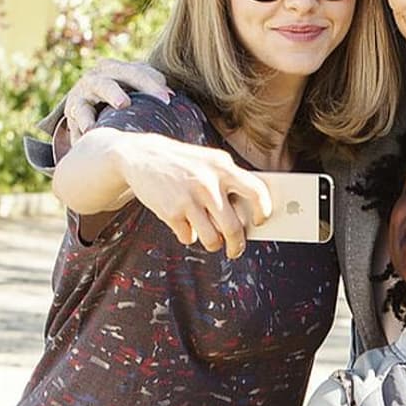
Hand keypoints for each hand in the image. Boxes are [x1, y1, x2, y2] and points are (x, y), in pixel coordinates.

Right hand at [65, 59, 171, 137]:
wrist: (90, 99)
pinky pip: (74, 127)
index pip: (134, 72)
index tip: (166, 99)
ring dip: (87, 117)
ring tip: (92, 128)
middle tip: (124, 104)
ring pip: (83, 106)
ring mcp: (80, 98)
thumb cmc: (124, 90)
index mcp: (114, 68)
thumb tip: (171, 97)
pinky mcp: (72, 116)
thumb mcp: (137, 83)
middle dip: (114, 93)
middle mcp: (95, 79)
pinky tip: (85, 142)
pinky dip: (78, 134)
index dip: (150, 84)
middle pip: (105, 84)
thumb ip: (153, 85)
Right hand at [119, 135, 272, 258]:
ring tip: (213, 240)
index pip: (256, 192)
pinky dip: (189, 236)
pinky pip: (189, 238)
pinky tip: (186, 223)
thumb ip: (231, 181)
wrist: (142, 156)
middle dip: (238, 245)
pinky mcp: (170, 212)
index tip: (261, 220)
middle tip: (236, 249)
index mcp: (223, 167)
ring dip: (214, 245)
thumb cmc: (185, 162)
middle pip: (233, 228)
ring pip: (212, 240)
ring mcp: (188, 199)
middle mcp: (207, 183)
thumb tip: (250, 215)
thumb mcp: (210, 161)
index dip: (263, 210)